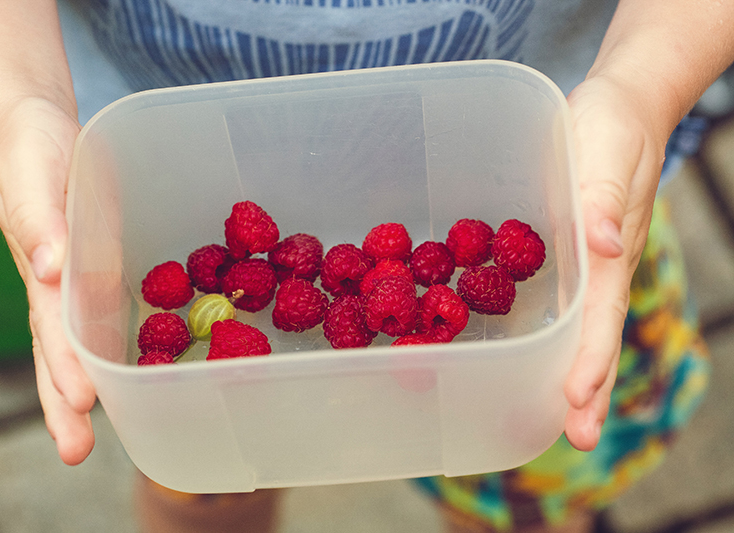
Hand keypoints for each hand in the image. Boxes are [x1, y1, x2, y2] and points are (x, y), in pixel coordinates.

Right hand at [0, 97, 96, 464]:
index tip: (78, 404)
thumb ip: (39, 222)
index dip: (63, 368)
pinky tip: (138, 371)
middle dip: (65, 404)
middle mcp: (59, 288)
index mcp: (41, 271)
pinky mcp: (100, 267)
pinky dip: (120, 345)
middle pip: (61, 354)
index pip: (52, 330)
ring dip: (94, 387)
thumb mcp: (31, 177)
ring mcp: (79, 282)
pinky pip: (109, 313)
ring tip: (96, 436)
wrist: (36, 132)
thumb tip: (50, 270)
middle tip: (77, 452)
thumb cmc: (28, 152)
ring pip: (84, 343)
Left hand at [561, 75, 664, 450]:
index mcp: (609, 251)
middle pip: (595, 338)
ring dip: (571, 374)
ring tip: (559, 421)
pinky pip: (564, 304)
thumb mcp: (603, 151)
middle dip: (587, 390)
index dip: (590, 360)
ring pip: (580, 329)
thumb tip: (600, 245)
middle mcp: (600, 268)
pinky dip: (555, 339)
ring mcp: (587, 264)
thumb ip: (601, 197)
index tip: (575, 401)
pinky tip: (535, 357)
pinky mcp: (569, 252)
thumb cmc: (611, 125)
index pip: (602, 317)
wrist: (619, 105)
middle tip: (576, 441)